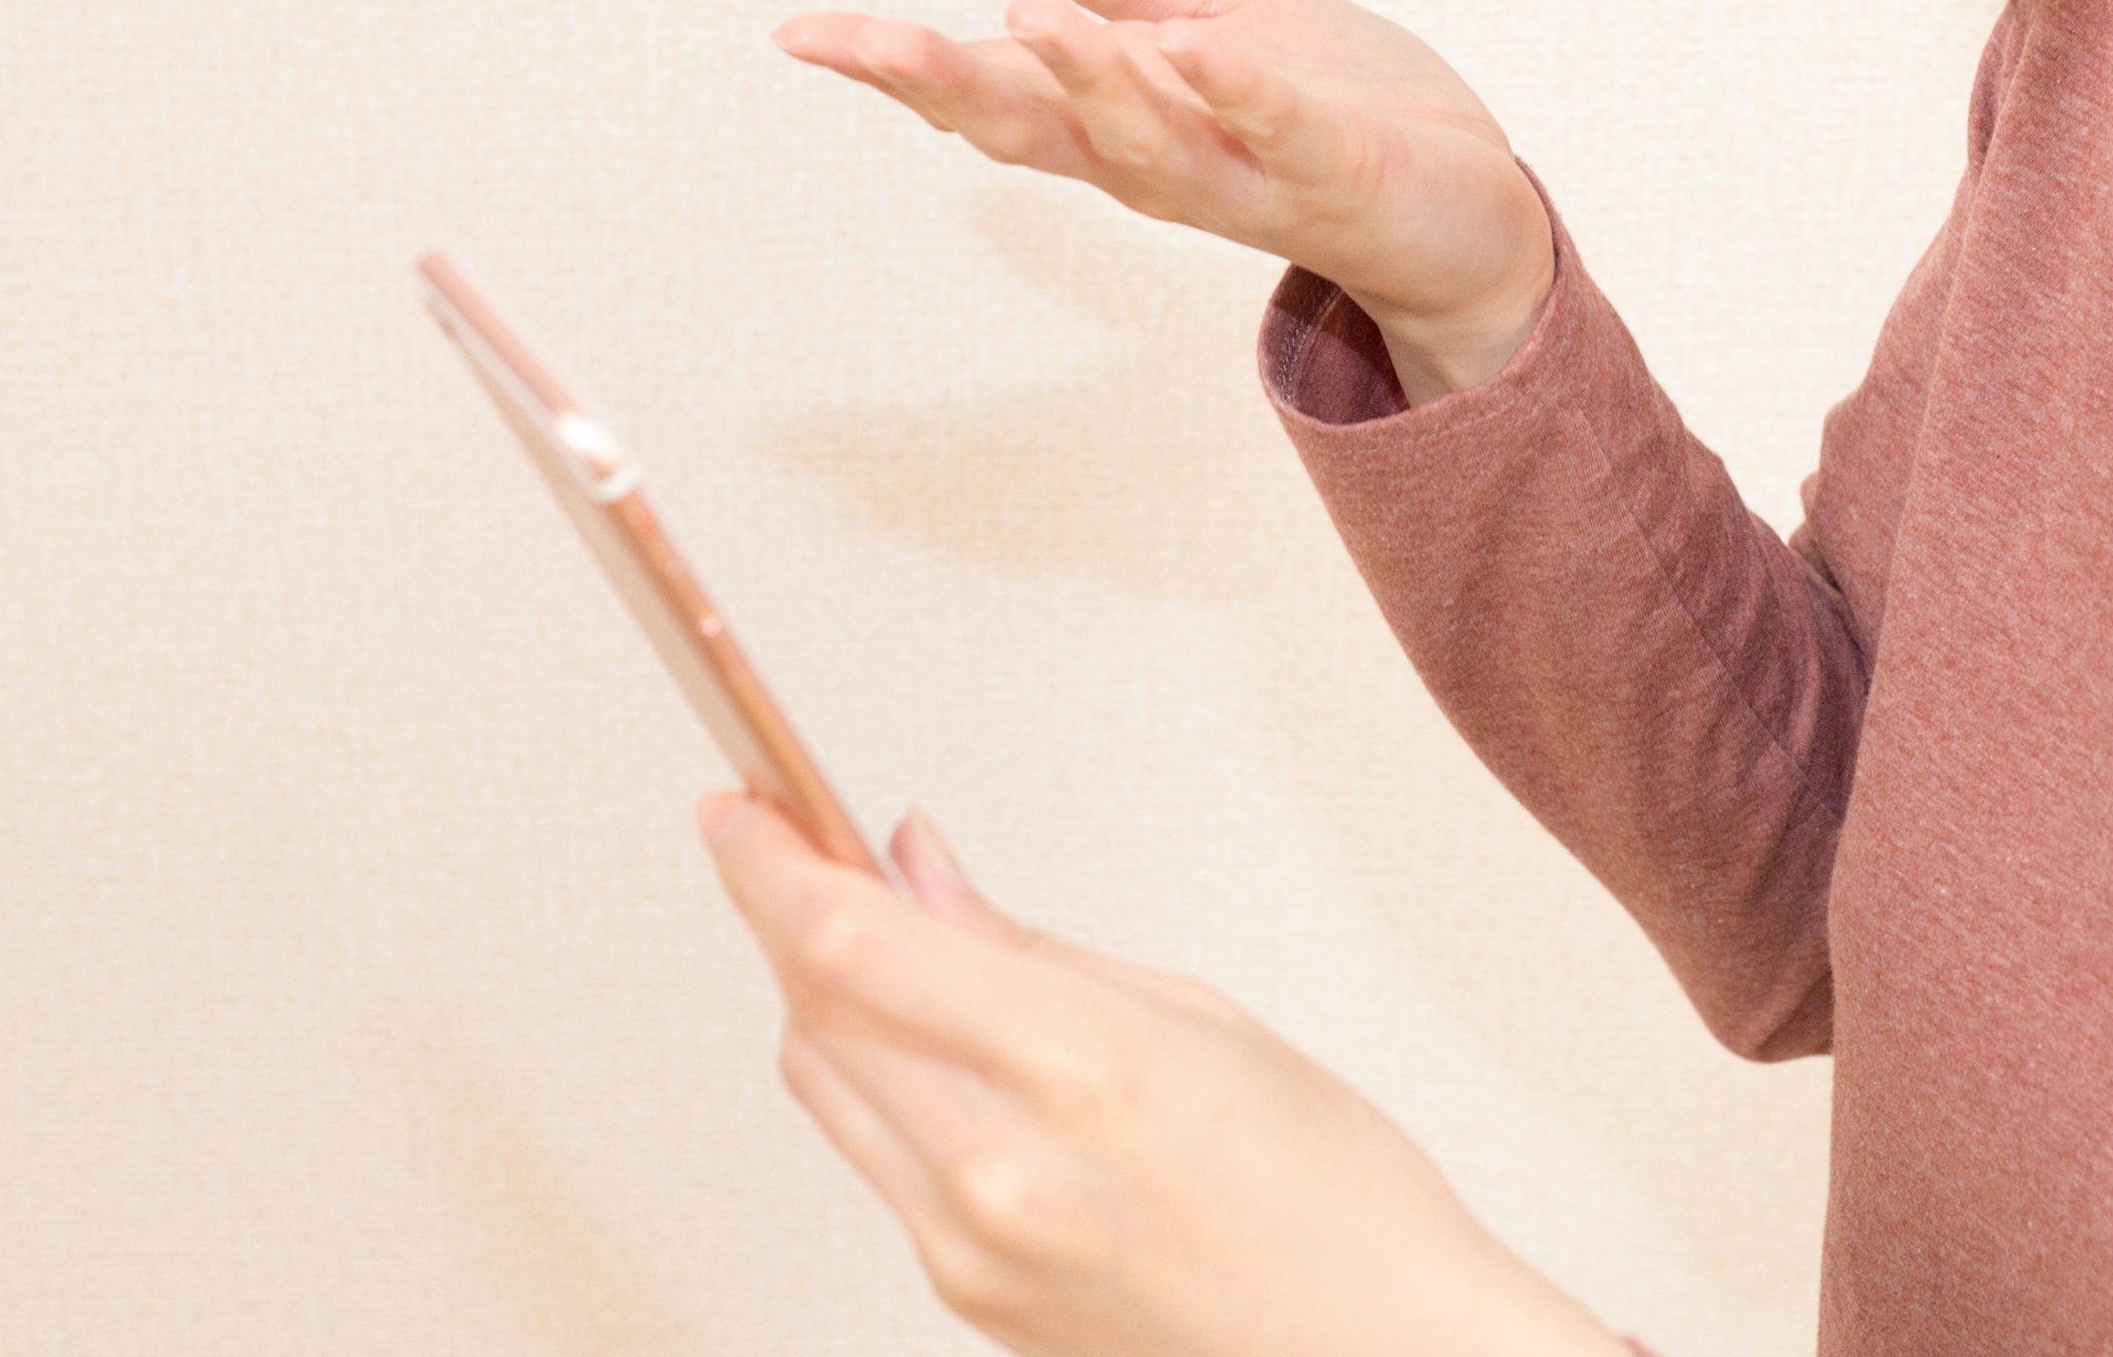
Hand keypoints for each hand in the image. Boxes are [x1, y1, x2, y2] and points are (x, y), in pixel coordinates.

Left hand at [698, 792, 1625, 1356]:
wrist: (1374, 1350)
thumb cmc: (1334, 1193)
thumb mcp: (1201, 1019)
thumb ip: (1032, 947)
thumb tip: (921, 874)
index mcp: (1079, 1067)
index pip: (855, 945)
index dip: (771, 865)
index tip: (739, 810)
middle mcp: (998, 1167)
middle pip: (816, 1010)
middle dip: (789, 914)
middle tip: (791, 843)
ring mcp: (967, 1245)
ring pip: (826, 1085)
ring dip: (821, 995)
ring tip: (855, 930)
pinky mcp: (962, 1295)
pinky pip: (874, 1162)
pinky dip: (875, 1082)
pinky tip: (918, 1039)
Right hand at [776, 0, 1554, 391]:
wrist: (1465, 204)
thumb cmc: (1330, 109)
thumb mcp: (1204, 19)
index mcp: (1122, 117)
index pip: (991, 91)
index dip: (898, 65)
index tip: (802, 33)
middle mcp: (1164, 161)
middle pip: (1041, 129)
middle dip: (952, 83)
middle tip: (868, 42)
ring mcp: (1248, 174)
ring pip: (1147, 141)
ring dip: (1086, 82)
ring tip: (1021, 14)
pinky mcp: (1336, 172)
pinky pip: (1280, 136)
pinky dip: (1238, 99)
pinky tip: (1198, 54)